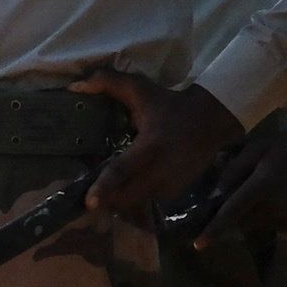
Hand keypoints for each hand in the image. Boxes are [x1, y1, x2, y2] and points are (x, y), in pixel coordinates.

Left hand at [90, 82, 249, 225]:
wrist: (210, 120)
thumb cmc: (170, 104)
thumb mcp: (140, 89)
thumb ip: (107, 82)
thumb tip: (75, 87)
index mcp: (150, 145)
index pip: (122, 170)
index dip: (104, 187)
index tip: (88, 202)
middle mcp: (160, 170)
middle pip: (126, 197)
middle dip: (106, 201)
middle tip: (89, 197)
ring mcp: (170, 185)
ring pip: (136, 204)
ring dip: (119, 202)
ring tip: (106, 195)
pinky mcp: (176, 192)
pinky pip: (148, 202)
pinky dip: (135, 200)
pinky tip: (128, 189)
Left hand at [192, 118, 286, 253]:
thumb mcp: (260, 146)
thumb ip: (236, 167)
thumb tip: (218, 190)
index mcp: (263, 184)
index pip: (232, 211)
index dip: (214, 229)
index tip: (198, 244)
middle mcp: (276, 205)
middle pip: (242, 222)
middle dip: (232, 219)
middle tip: (233, 204)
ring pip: (257, 226)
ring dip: (250, 217)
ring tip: (262, 196)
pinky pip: (274, 226)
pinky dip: (267, 218)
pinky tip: (277, 199)